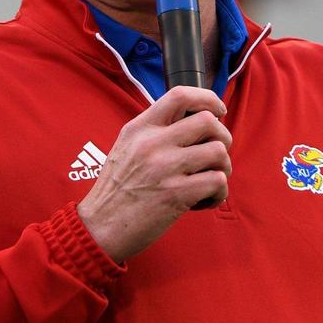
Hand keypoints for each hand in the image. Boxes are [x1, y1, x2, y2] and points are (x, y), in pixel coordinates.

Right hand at [76, 86, 230, 262]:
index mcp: (139, 128)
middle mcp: (152, 143)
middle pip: (208, 122)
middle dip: (223, 137)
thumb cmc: (116, 191)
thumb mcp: (126, 148)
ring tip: (210, 180)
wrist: (99, 228)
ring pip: (218, 151)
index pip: (179, 94)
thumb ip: (154, 131)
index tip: (218, 110)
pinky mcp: (176, 195)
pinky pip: (218, 181)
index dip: (208, 98)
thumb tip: (194, 120)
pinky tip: (205, 200)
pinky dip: (219, 193)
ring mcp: (165, 168)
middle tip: (216, 155)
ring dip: (223, 167)